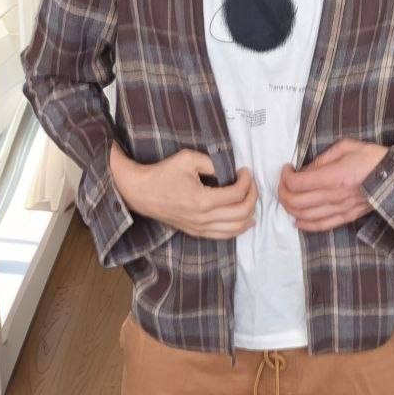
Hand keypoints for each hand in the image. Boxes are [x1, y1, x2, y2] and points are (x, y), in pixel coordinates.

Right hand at [110, 142, 257, 239]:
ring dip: (250, 214)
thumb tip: (230, 171)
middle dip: (252, 196)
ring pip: (236, 228)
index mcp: (202, 200)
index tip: (244, 171)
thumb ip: (212, 163)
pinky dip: (239, 228)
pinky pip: (224, 235)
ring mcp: (200, 228)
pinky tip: (246, 220)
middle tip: (250, 183)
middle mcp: (203, 218)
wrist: (141, 193)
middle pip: (242, 212)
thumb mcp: (188, 159)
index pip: (237, 194)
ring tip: (251, 199)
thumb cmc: (163, 174)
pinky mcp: (197, 232)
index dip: (246, 181)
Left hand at [277, 138, 388, 232]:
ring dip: (290, 208)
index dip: (285, 176)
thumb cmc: (373, 157)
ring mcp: (341, 209)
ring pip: (304, 216)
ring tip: (288, 197)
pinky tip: (297, 220)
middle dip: (283, 192)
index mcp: (334, 176)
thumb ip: (322, 159)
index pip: (297, 183)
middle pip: (296, 201)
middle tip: (283, 183)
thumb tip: (305, 170)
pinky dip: (305, 225)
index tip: (287, 168)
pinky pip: (321, 226)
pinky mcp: (347, 217)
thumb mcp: (347, 147)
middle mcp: (335, 196)